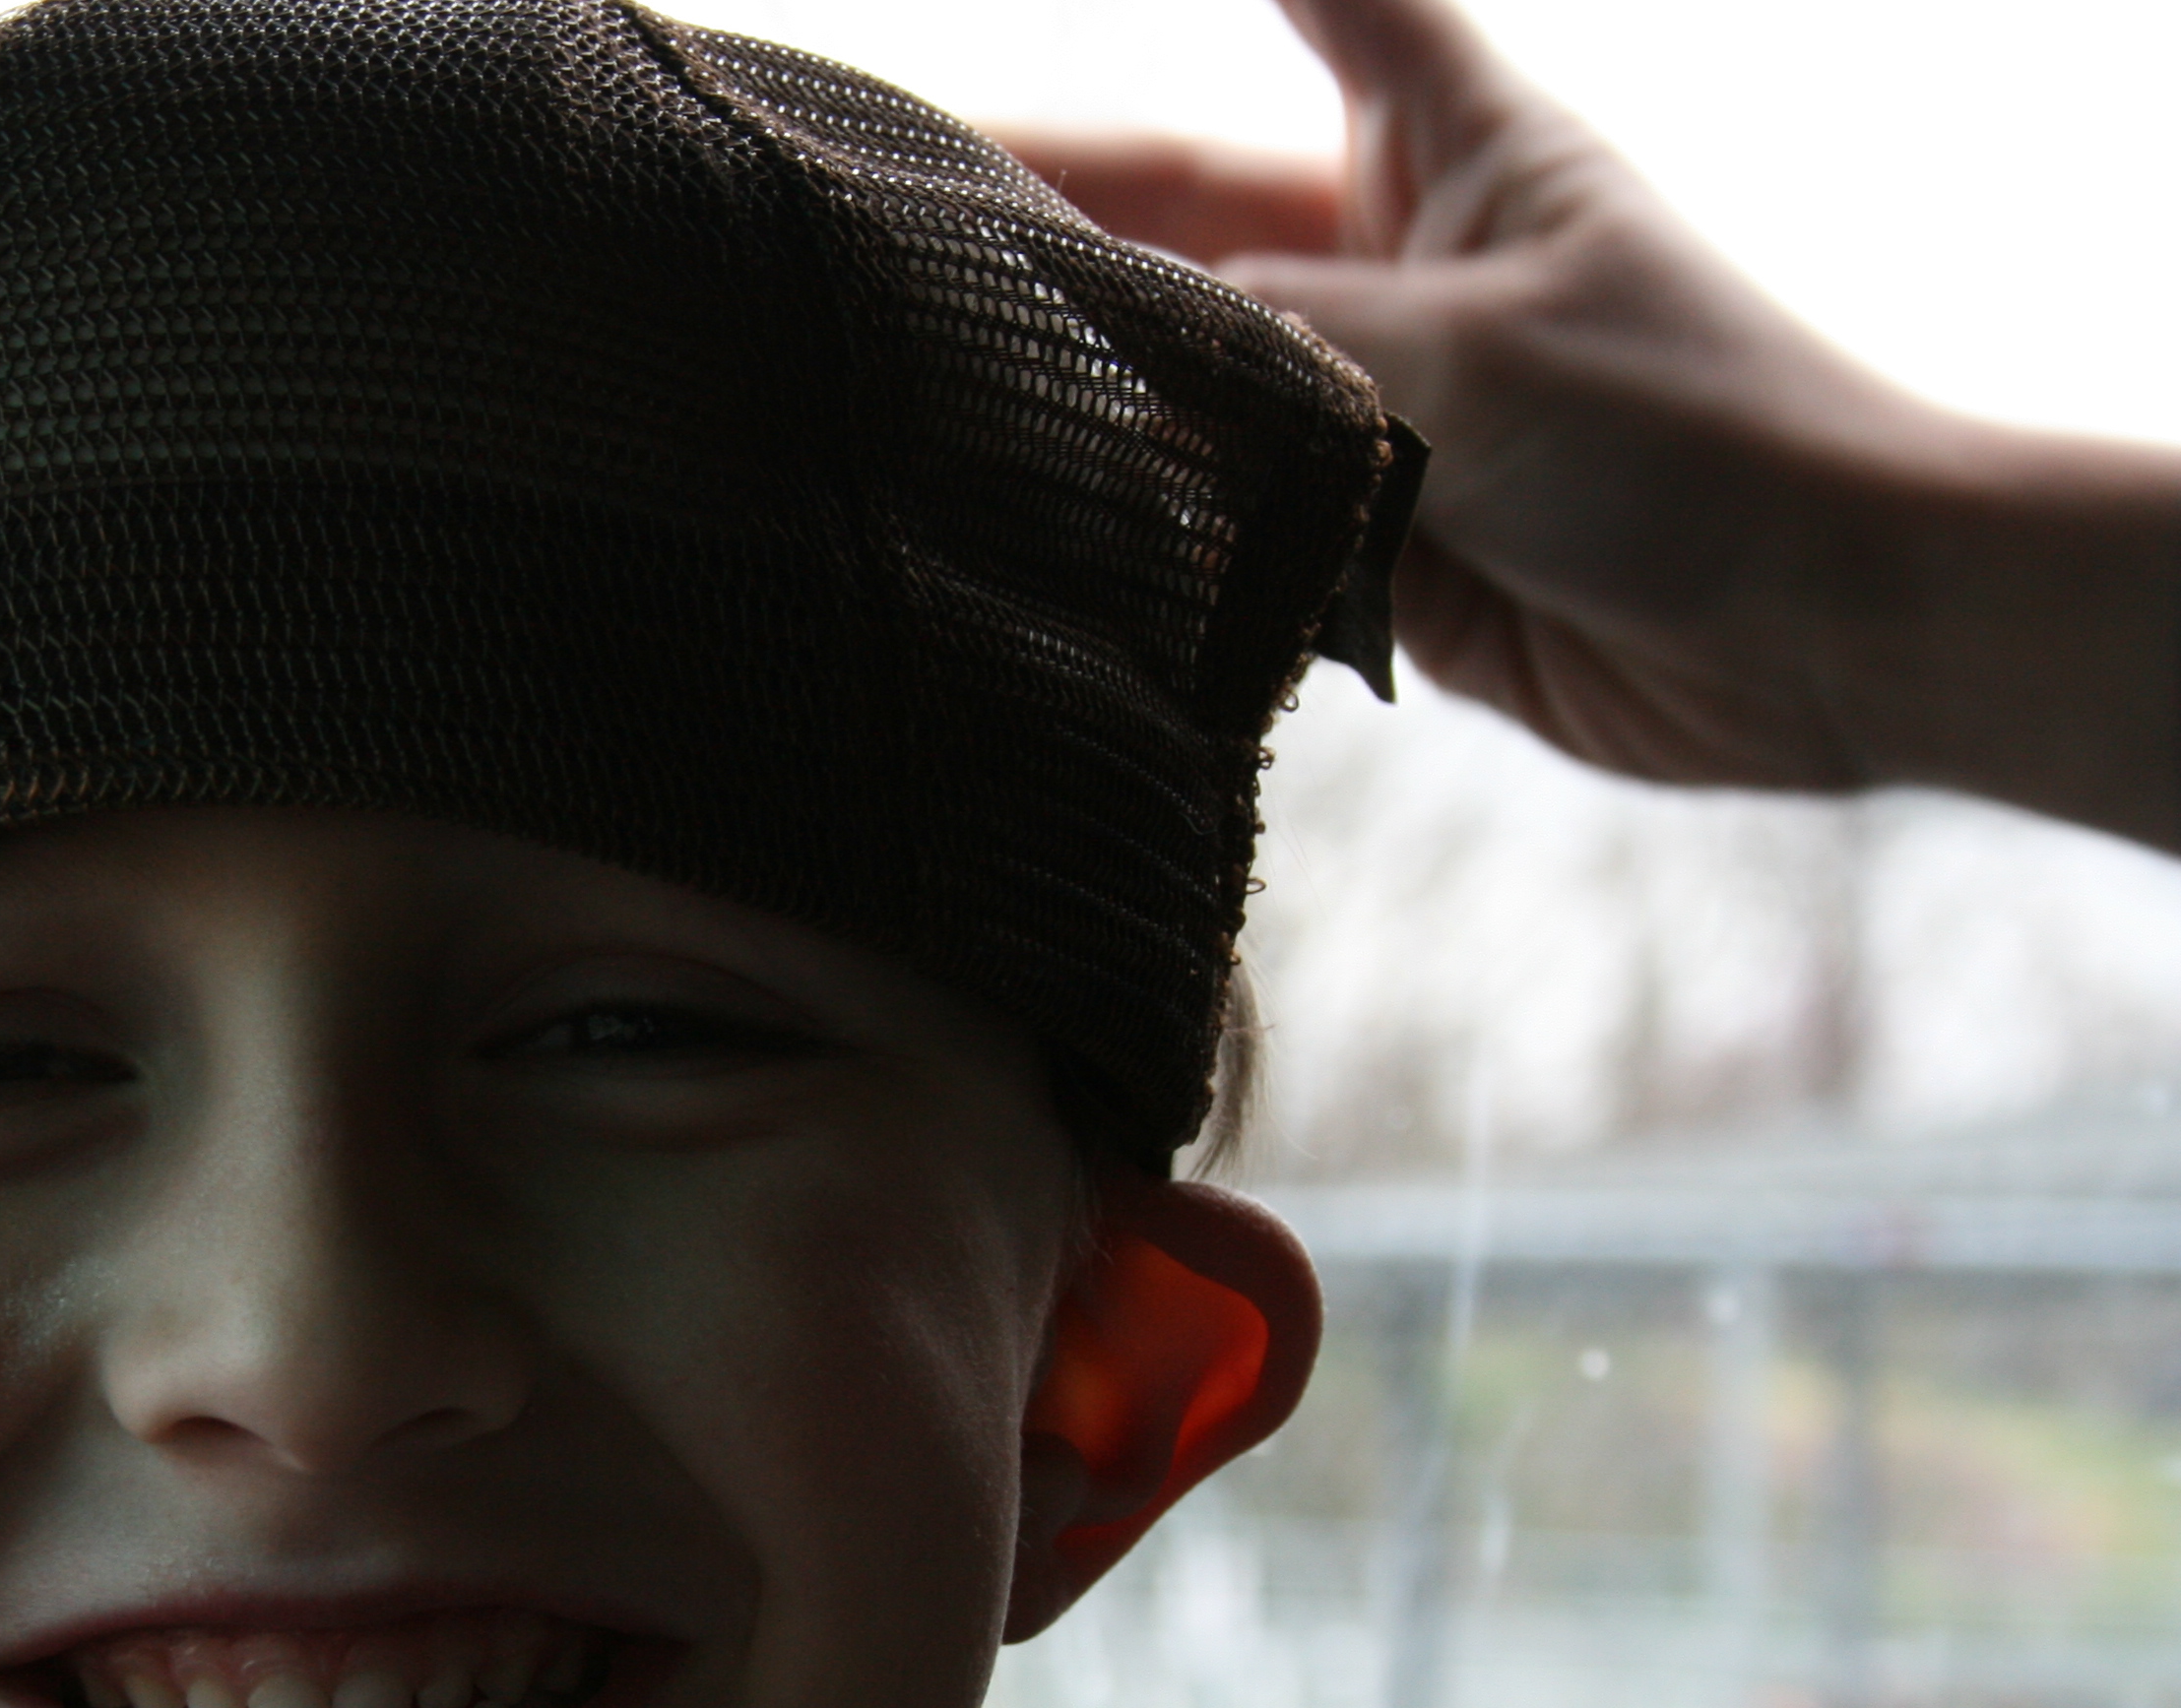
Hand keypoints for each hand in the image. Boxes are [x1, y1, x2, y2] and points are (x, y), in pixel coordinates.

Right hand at [990, 0, 2180, 850]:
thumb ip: (1271, 341)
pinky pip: (1223, 521)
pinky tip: (1041, 523)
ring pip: (1188, 385)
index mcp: (1450, 156)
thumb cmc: (1692, 435)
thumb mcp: (1466, 352)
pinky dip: (1146, 527)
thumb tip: (1099, 333)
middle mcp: (1399, 269)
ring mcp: (1381, 412)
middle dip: (1059, 226)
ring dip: (1089, 394)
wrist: (1824, 631)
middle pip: (1194, 221)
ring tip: (932, 391)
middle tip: (899, 240)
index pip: (1341, 13)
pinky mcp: (1370, 547)